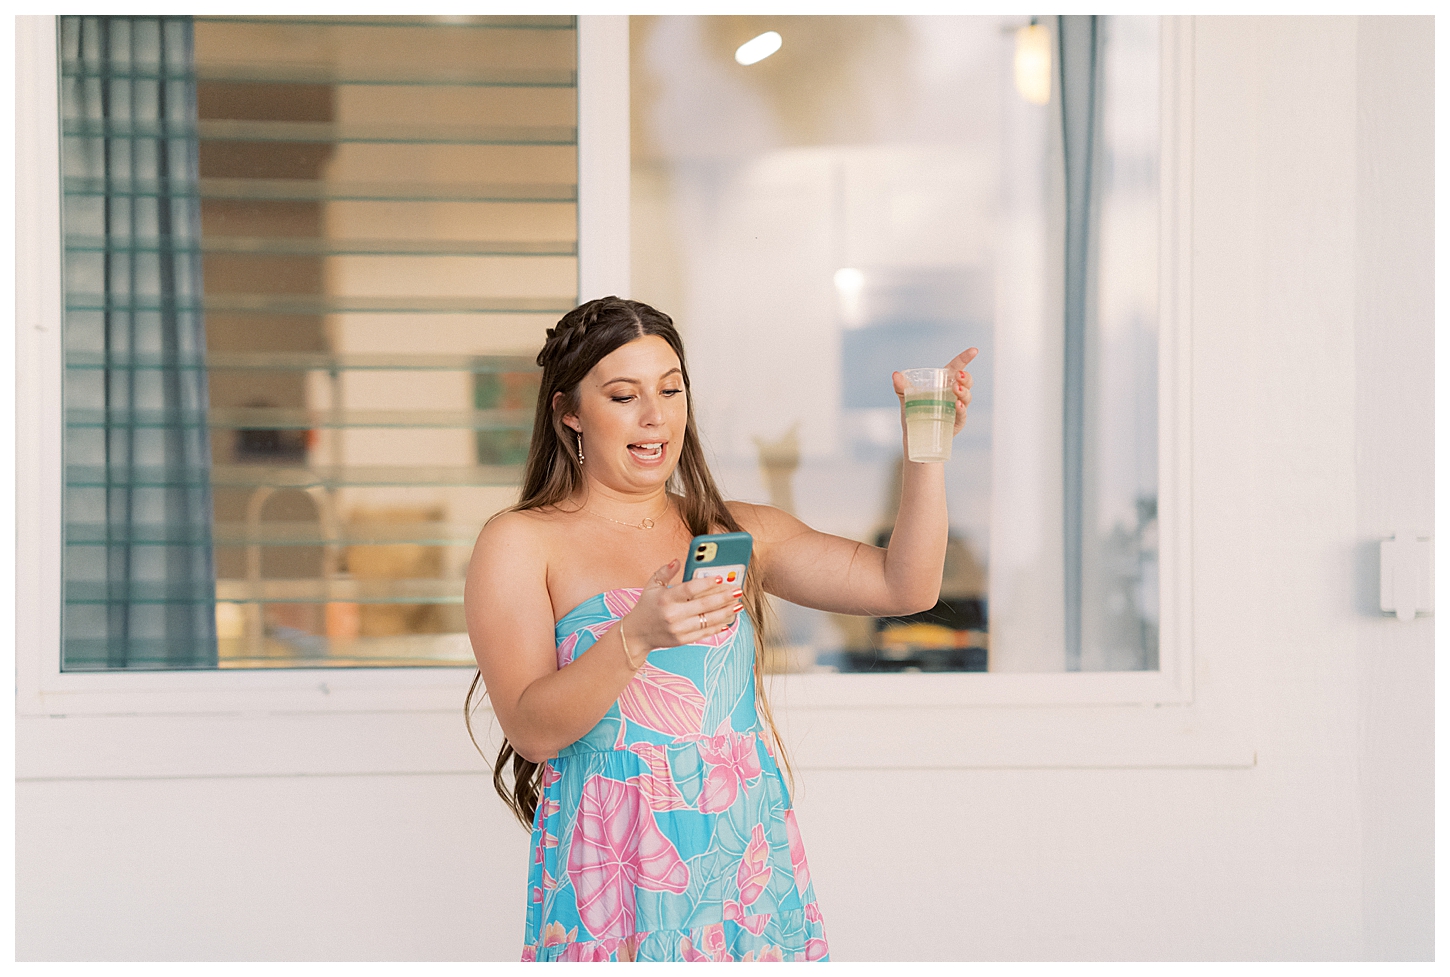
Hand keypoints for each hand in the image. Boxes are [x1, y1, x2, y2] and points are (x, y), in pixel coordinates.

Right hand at [621, 560, 743, 661]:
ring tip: (738, 605)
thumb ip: (665, 572)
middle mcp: (673, 614)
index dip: (706, 583)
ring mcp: (678, 629)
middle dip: (724, 597)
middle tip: (738, 590)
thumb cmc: (646, 607)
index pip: (690, 589)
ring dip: (726, 612)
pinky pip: (704, 633)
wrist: (637, 635)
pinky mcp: (682, 640)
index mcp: (665, 598)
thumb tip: (678, 560)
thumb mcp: (651, 586)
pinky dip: (718, 626)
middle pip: (704, 605)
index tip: (720, 578)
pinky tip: (728, 619)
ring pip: (708, 620)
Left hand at [892, 347, 977, 437]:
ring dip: (964, 392)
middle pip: (967, 382)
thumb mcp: (905, 397)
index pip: (957, 368)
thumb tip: (895, 375)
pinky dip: (961, 409)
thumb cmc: (912, 413)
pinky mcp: (956, 423)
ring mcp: (957, 408)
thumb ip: (901, 386)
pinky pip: (962, 415)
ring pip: (967, 397)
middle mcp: (953, 394)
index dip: (966, 358)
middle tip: (959, 376)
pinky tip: (957, 405)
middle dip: (966, 377)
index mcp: (944, 383)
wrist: (913, 437)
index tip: (974, 350)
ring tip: (957, 389)